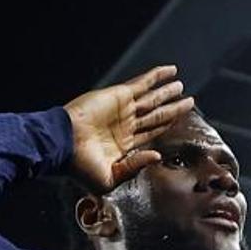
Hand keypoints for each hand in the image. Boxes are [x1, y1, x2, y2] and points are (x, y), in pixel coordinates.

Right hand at [64, 65, 193, 191]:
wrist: (62, 145)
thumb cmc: (80, 167)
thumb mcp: (110, 177)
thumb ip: (135, 166)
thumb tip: (157, 155)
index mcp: (122, 146)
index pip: (150, 133)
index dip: (165, 127)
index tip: (177, 121)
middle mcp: (124, 125)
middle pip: (155, 115)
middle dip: (172, 109)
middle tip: (188, 101)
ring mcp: (122, 109)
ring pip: (152, 99)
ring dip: (167, 91)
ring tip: (180, 85)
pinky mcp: (118, 96)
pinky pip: (142, 84)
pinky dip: (156, 77)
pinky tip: (170, 72)